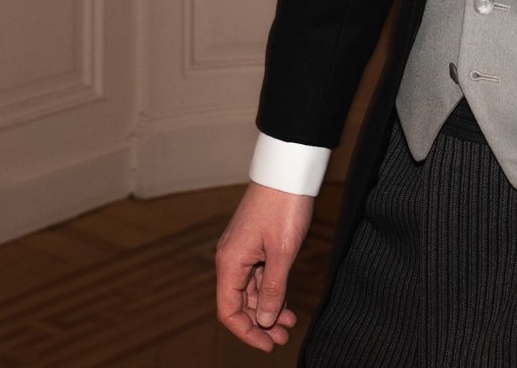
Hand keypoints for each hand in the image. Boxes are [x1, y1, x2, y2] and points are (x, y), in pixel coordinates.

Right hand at [214, 181, 314, 349]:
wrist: (287, 172)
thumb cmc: (283, 206)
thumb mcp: (282, 252)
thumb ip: (273, 289)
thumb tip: (264, 320)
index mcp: (230, 262)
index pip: (228, 310)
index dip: (246, 332)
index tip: (267, 344)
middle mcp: (231, 259)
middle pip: (239, 303)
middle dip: (259, 324)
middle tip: (282, 337)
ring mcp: (243, 251)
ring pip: (250, 291)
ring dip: (267, 309)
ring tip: (288, 323)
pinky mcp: (255, 244)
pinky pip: (258, 276)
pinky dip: (271, 291)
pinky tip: (286, 303)